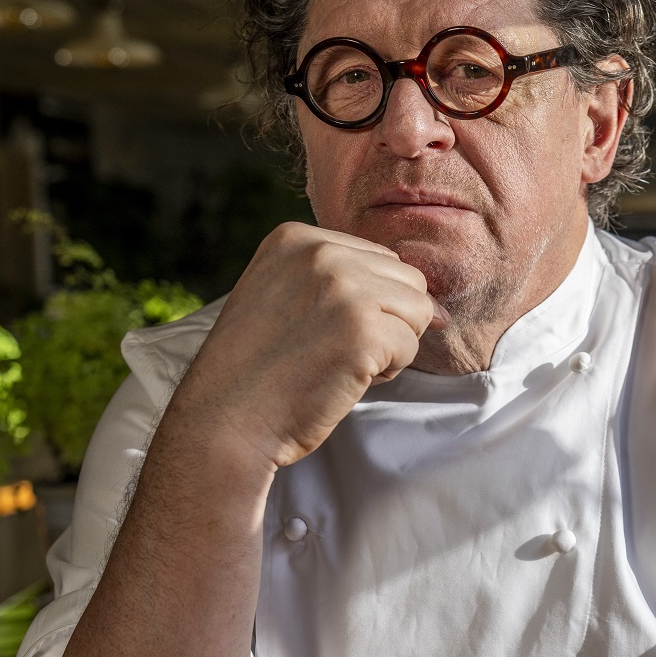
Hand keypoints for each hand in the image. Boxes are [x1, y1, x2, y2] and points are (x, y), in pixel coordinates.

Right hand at [169, 223, 442, 469]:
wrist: (226, 418)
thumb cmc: (258, 368)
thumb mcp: (283, 294)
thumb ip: (337, 279)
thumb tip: (430, 297)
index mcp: (296, 237)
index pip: (379, 258)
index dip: (366, 304)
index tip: (320, 329)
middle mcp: (321, 254)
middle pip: (406, 279)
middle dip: (387, 321)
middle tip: (336, 350)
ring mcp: (344, 289)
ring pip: (417, 310)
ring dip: (391, 344)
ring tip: (342, 362)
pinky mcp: (364, 330)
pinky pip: (411, 346)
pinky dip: (389, 371)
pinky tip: (344, 378)